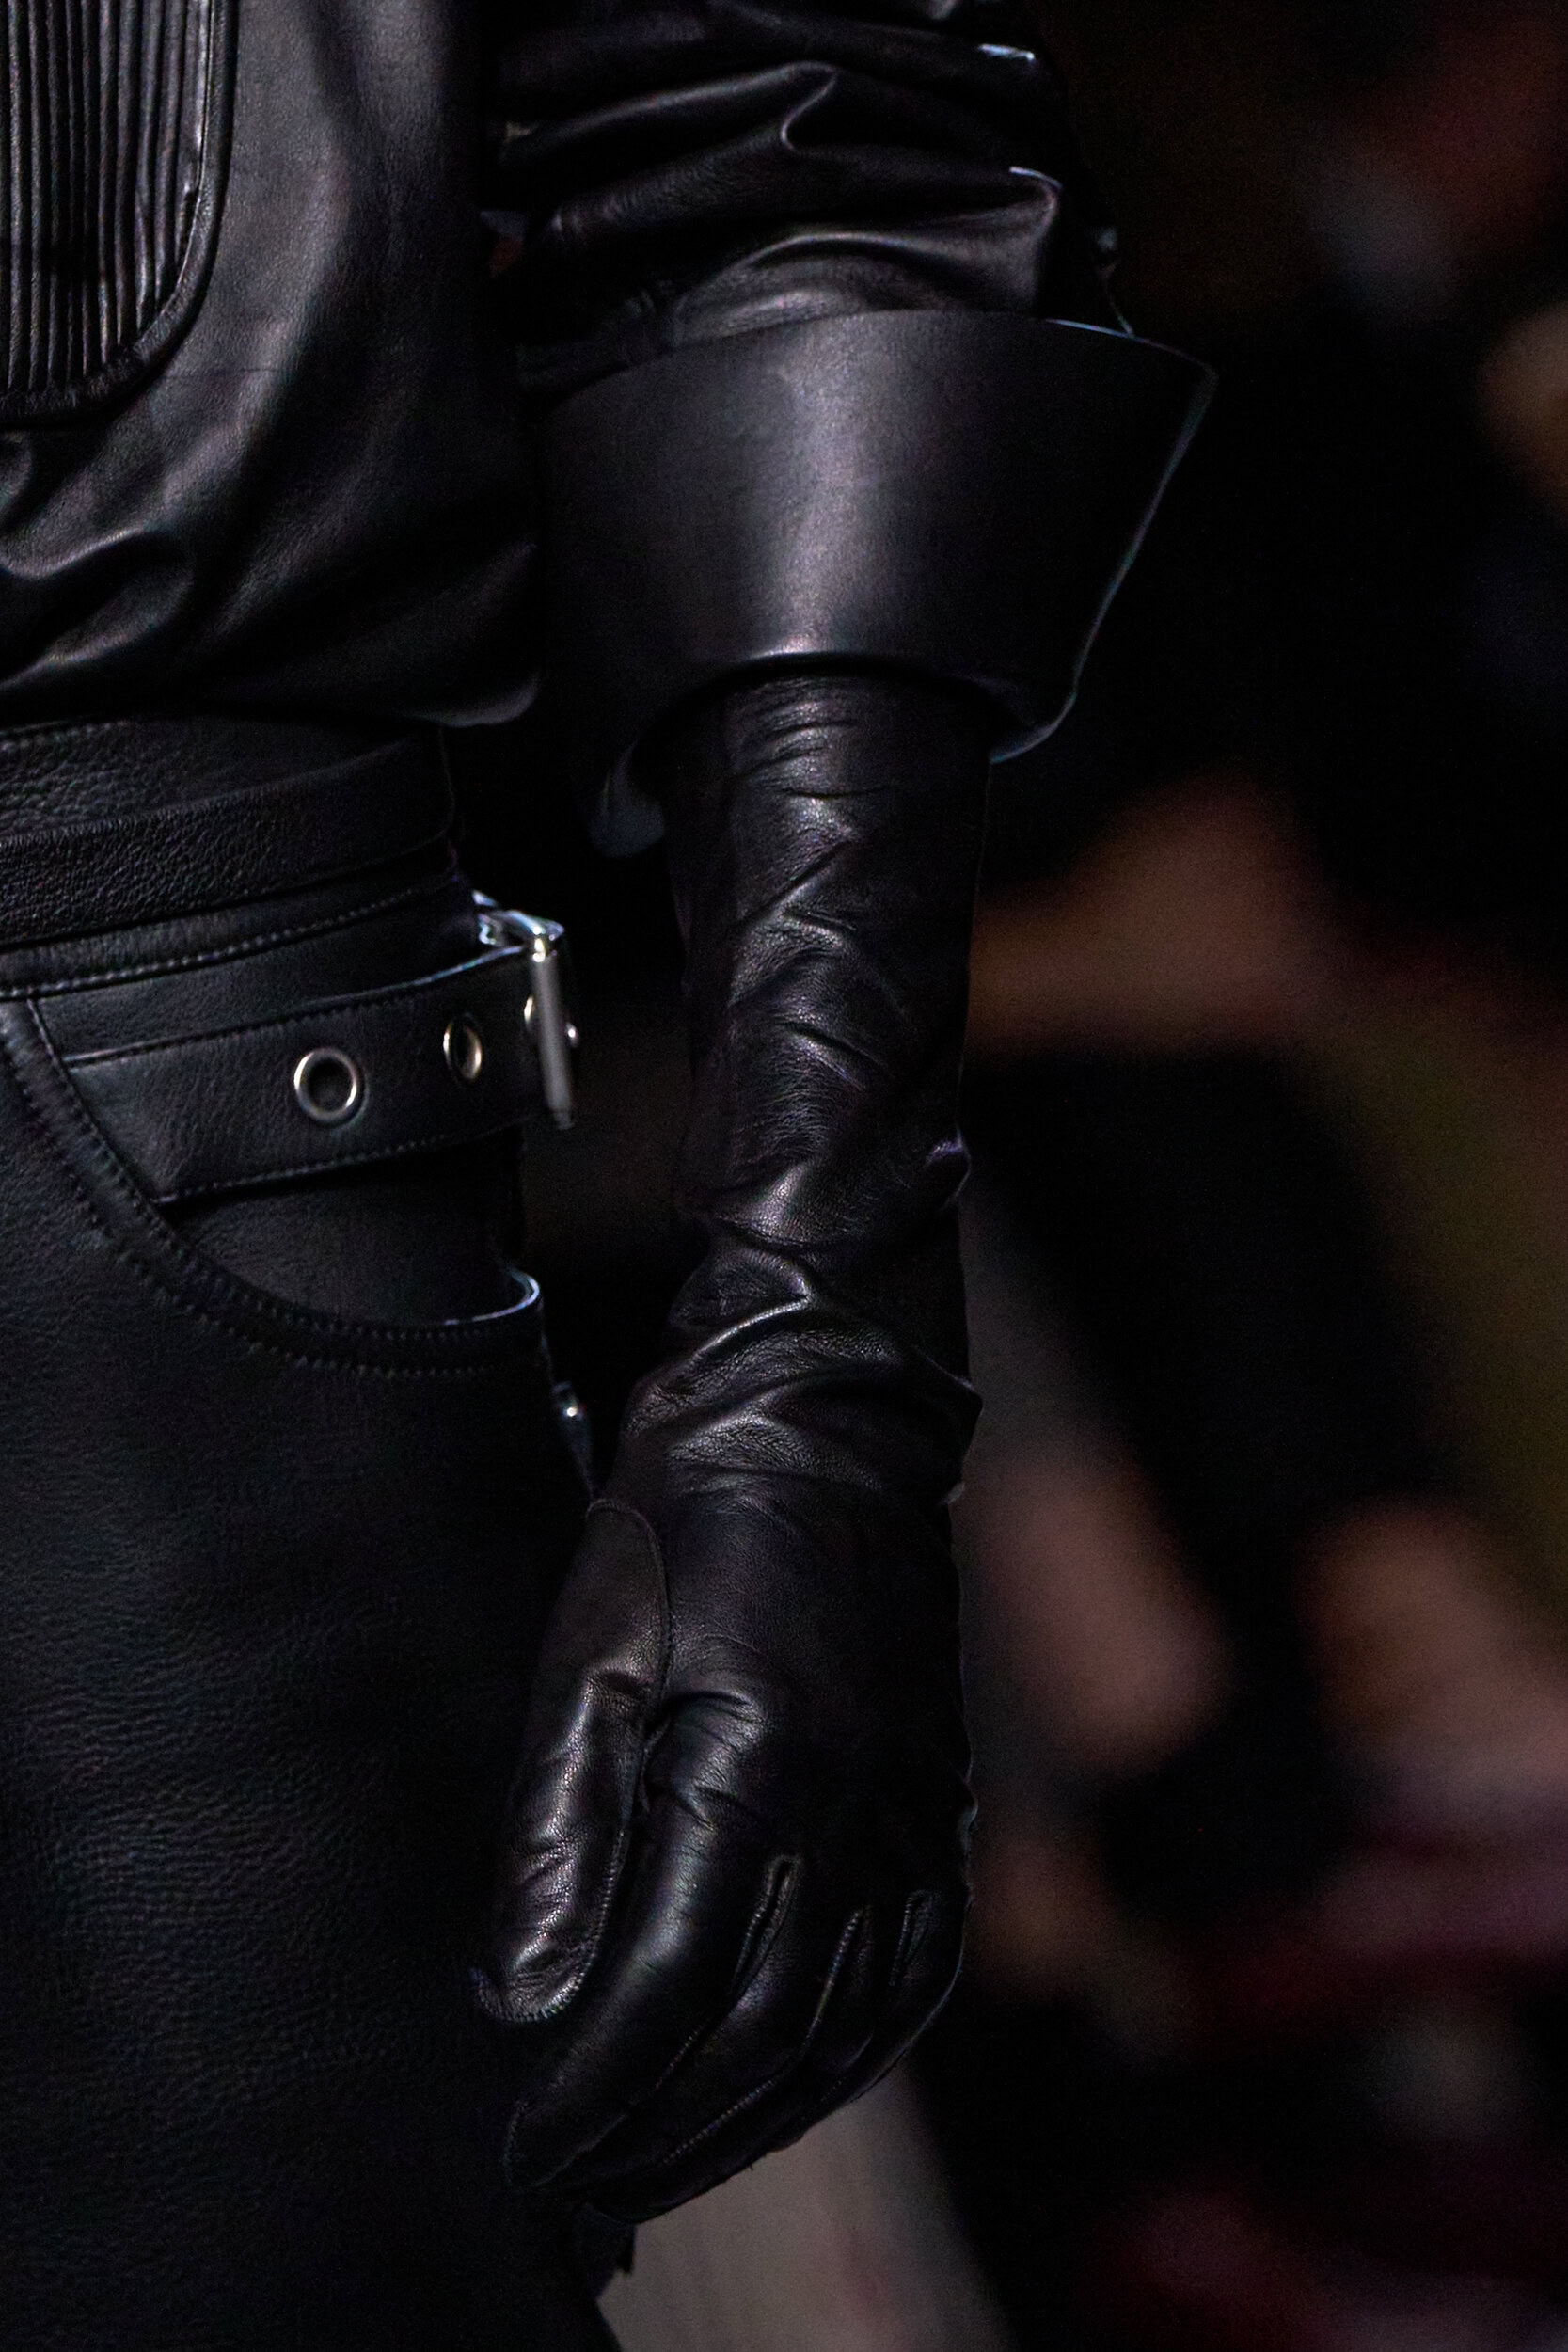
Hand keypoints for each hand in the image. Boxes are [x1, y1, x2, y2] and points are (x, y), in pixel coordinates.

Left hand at [477, 671, 987, 2217]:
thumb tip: (519, 2001)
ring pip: (848, 2023)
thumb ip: (554, 1833)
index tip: (531, 2147)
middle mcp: (857, 1809)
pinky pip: (915, 1972)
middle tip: (584, 2187)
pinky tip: (804, 2079)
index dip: (594, 2090)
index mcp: (752, 1766)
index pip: (667, 1990)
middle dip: (663, 2131)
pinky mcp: (946, 1799)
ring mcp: (919, 1808)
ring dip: (757, 2115)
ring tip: (673, 2161)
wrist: (826, 1406)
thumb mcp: (586, 1648)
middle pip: (760, 2033)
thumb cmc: (683, 1509)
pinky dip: (854, 2053)